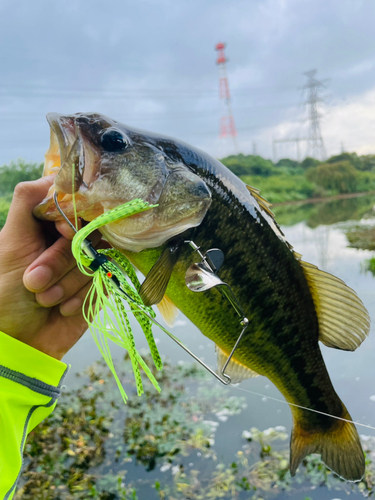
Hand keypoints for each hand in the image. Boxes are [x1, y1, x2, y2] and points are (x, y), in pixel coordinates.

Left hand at [0, 176, 97, 359]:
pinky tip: (61, 308)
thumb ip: (27, 203)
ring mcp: (86, 263)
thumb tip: (53, 174)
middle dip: (58, 261)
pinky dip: (78, 297)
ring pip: (95, 258)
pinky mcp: (99, 285)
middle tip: (33, 281)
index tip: (59, 232)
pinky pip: (102, 280)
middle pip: (86, 232)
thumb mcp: (9, 242)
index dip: (71, 217)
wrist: (16, 341)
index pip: (74, 204)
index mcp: (47, 225)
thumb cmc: (3, 292)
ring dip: (65, 284)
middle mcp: (70, 240)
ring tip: (44, 299)